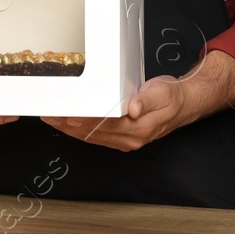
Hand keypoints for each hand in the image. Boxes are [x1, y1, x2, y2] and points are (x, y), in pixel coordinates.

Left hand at [42, 75, 185, 151]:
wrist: (184, 104)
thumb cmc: (172, 97)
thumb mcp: (162, 92)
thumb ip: (145, 100)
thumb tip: (133, 108)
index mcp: (139, 128)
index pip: (104, 124)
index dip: (83, 120)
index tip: (66, 114)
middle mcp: (131, 139)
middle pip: (93, 133)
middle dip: (69, 125)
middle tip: (50, 116)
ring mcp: (126, 141)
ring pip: (92, 138)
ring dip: (71, 130)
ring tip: (53, 120)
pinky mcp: (123, 138)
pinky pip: (97, 137)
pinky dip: (81, 131)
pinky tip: (69, 126)